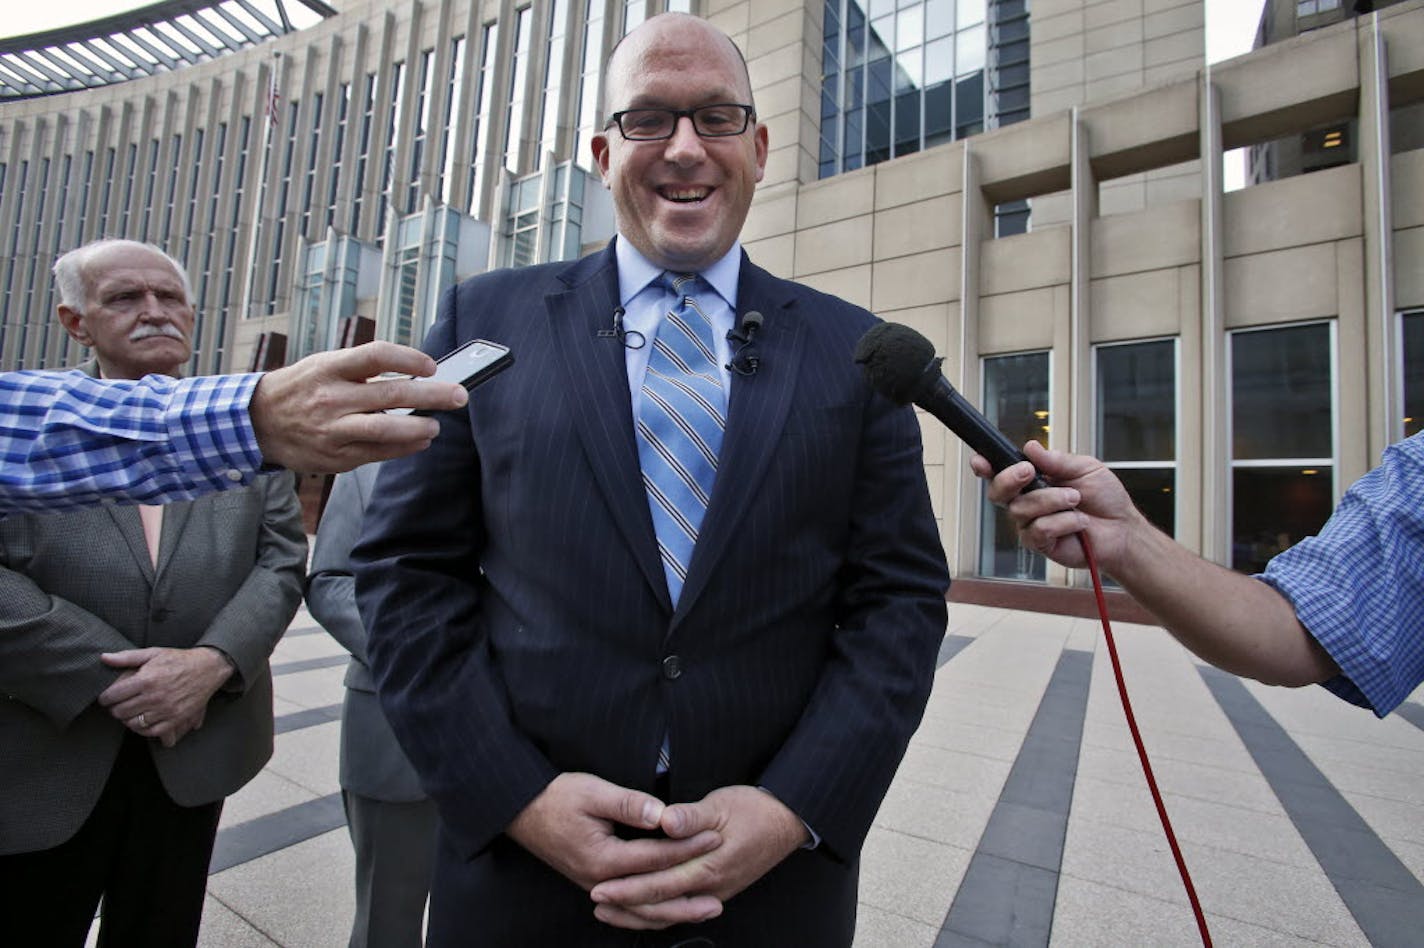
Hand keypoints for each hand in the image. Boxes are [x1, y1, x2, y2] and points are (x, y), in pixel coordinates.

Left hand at [97, 646, 233, 747]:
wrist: (208, 668)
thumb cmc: (178, 660)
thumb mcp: (153, 653)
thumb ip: (127, 657)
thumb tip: (103, 658)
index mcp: (146, 679)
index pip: (113, 695)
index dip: (105, 698)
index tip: (106, 697)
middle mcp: (154, 697)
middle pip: (120, 711)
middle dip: (115, 709)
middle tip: (117, 704)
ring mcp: (165, 710)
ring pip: (133, 723)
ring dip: (127, 719)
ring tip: (130, 712)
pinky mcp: (176, 719)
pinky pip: (151, 731)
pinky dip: (142, 728)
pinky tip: (142, 720)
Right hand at [250, 341, 469, 472]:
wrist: (257, 423)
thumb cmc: (300, 389)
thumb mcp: (322, 366)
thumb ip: (362, 370)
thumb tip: (415, 376)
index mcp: (328, 368)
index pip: (375, 356)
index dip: (408, 358)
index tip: (431, 365)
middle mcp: (330, 398)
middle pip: (390, 394)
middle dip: (432, 396)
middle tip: (459, 395)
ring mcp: (332, 430)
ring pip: (385, 430)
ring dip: (419, 428)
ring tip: (436, 425)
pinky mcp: (335, 457)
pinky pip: (377, 453)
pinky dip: (403, 448)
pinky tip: (420, 441)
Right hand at [506, 773, 722, 896]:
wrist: (523, 810)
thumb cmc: (558, 797)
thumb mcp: (594, 792)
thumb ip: (630, 805)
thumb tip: (662, 814)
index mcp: (603, 859)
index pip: (656, 857)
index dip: (688, 846)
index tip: (715, 837)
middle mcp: (600, 881)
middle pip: (652, 896)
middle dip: (687, 896)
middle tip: (719, 897)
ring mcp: (596, 886)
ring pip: (641, 908)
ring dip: (674, 911)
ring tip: (706, 909)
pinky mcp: (596, 883)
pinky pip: (630, 905)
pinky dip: (653, 911)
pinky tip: (671, 909)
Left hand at [588, 785, 808, 930]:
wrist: (787, 822)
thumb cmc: (755, 810)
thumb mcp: (721, 805)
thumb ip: (691, 816)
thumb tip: (666, 821)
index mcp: (709, 866)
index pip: (660, 883)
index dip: (628, 887)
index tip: (601, 886)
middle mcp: (711, 886)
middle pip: (661, 904)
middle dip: (626, 905)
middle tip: (596, 901)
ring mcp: (716, 892)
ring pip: (671, 912)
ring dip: (639, 914)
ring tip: (610, 910)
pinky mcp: (718, 890)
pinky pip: (683, 909)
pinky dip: (660, 911)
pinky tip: (646, 908)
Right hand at [970, 440, 1141, 571]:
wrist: (1123, 529)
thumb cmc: (1105, 499)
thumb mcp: (1084, 468)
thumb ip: (1056, 460)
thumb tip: (1031, 447)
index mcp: (1033, 480)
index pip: (1001, 472)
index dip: (985, 467)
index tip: (980, 461)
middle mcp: (1027, 502)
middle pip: (997, 491)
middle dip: (1010, 478)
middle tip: (1030, 472)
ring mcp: (1031, 524)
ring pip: (1022, 509)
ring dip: (1052, 500)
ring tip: (1076, 500)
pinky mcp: (1040, 543)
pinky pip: (1040, 529)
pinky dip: (1064, 522)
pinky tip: (1079, 522)